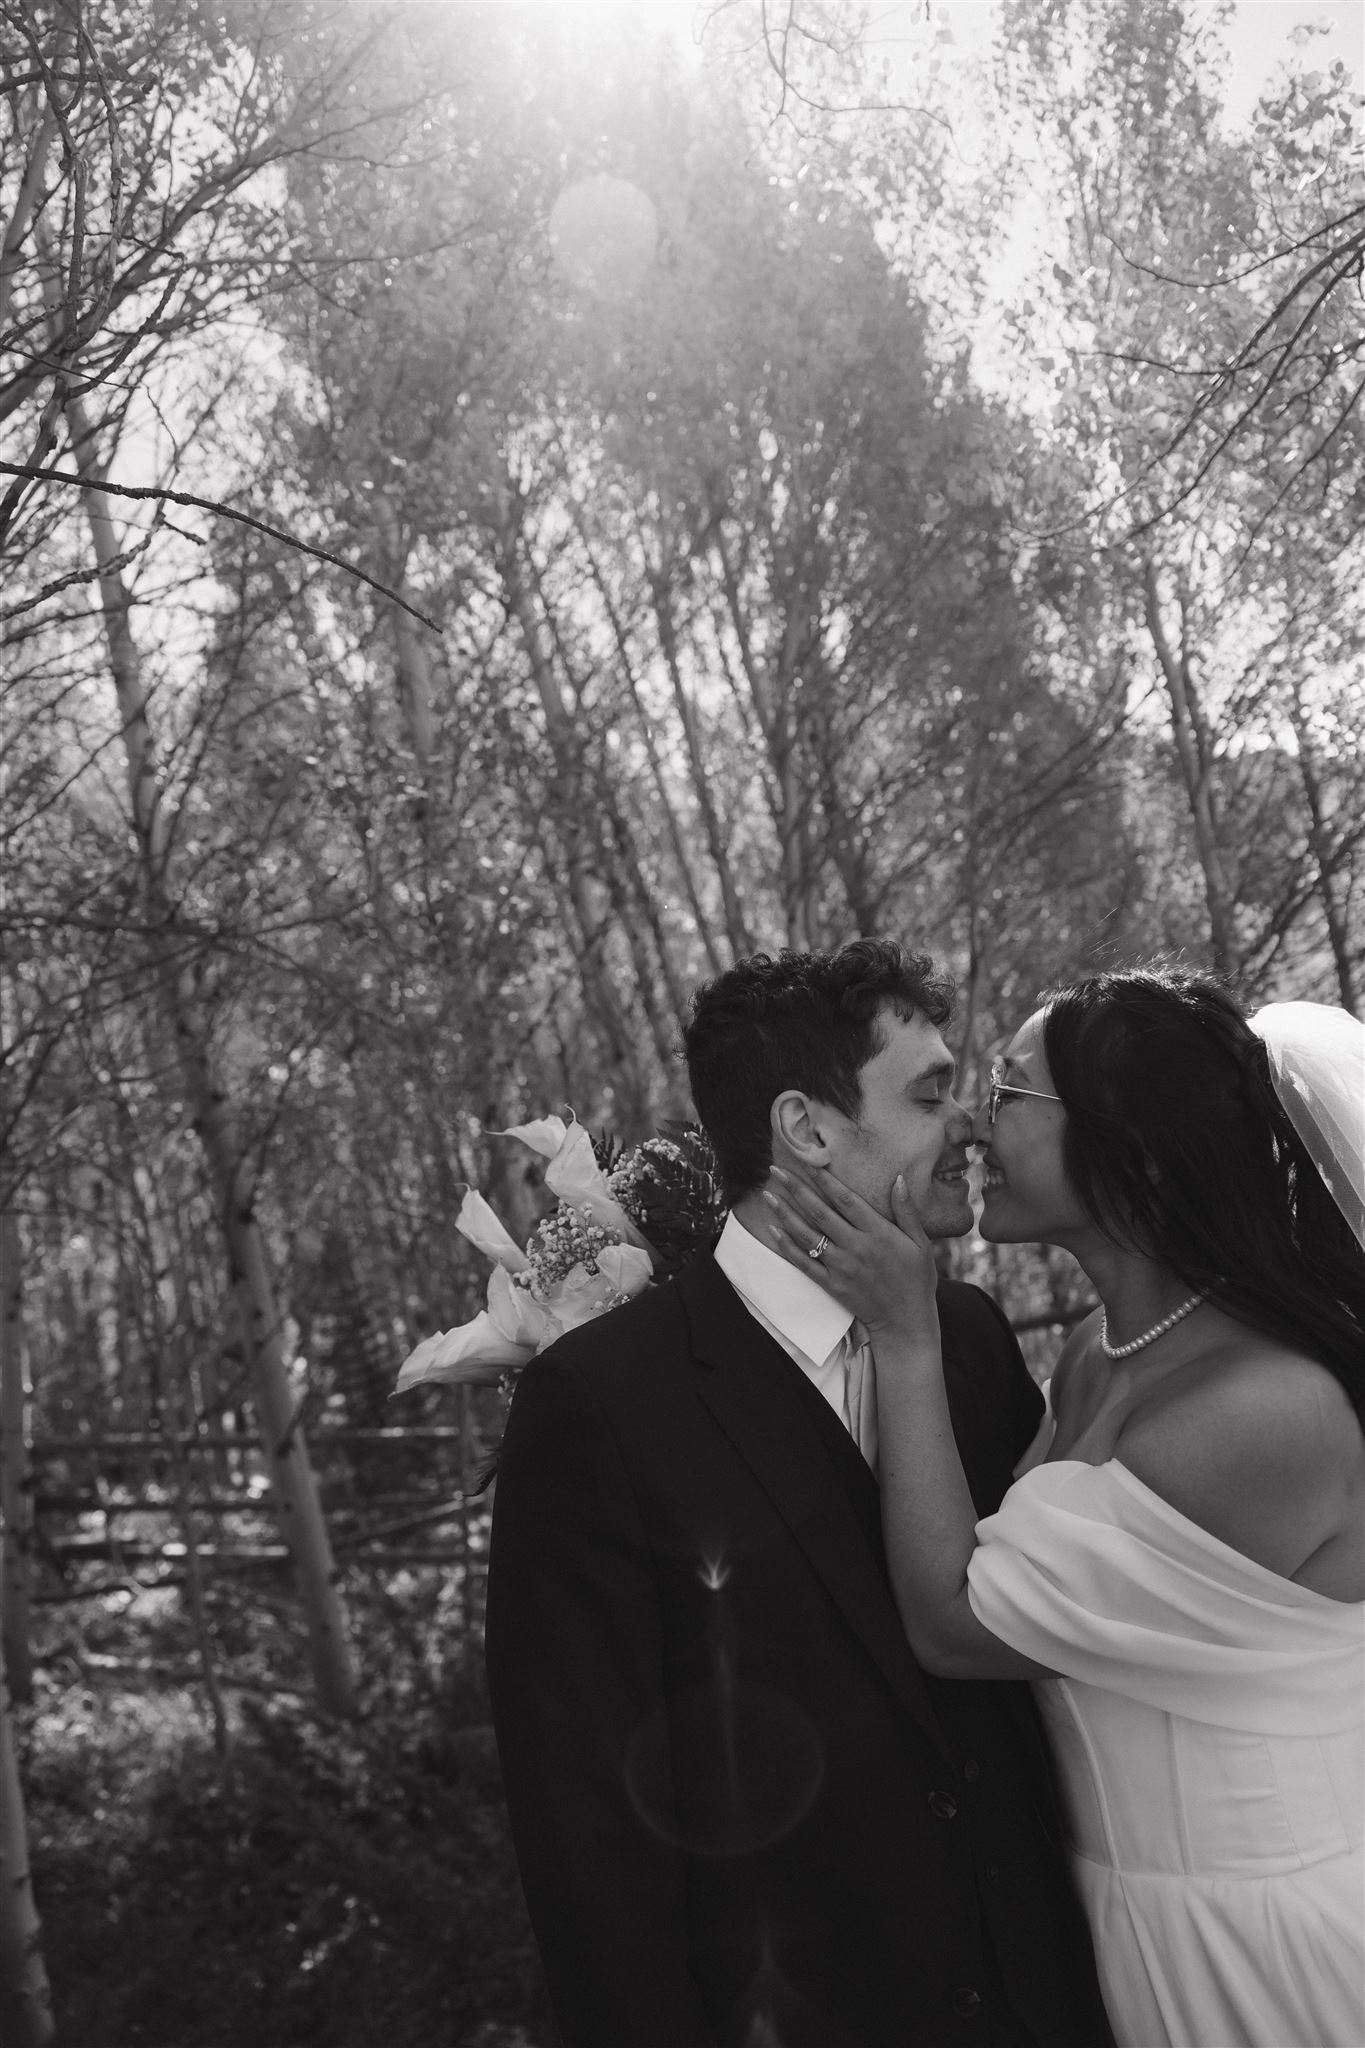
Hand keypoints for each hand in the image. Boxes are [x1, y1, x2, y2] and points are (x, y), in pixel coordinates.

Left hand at [763, 1165, 938, 1337]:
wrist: (906, 1321)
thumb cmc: (917, 1279)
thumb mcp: (920, 1243)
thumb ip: (906, 1211)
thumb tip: (897, 1179)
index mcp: (878, 1233)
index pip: (846, 1200)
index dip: (825, 1179)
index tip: (808, 1161)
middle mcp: (856, 1247)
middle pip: (820, 1213)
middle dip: (796, 1189)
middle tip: (776, 1170)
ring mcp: (841, 1267)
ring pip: (807, 1235)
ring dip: (785, 1213)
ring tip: (767, 1195)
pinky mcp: (832, 1284)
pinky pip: (804, 1263)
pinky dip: (787, 1246)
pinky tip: (773, 1230)